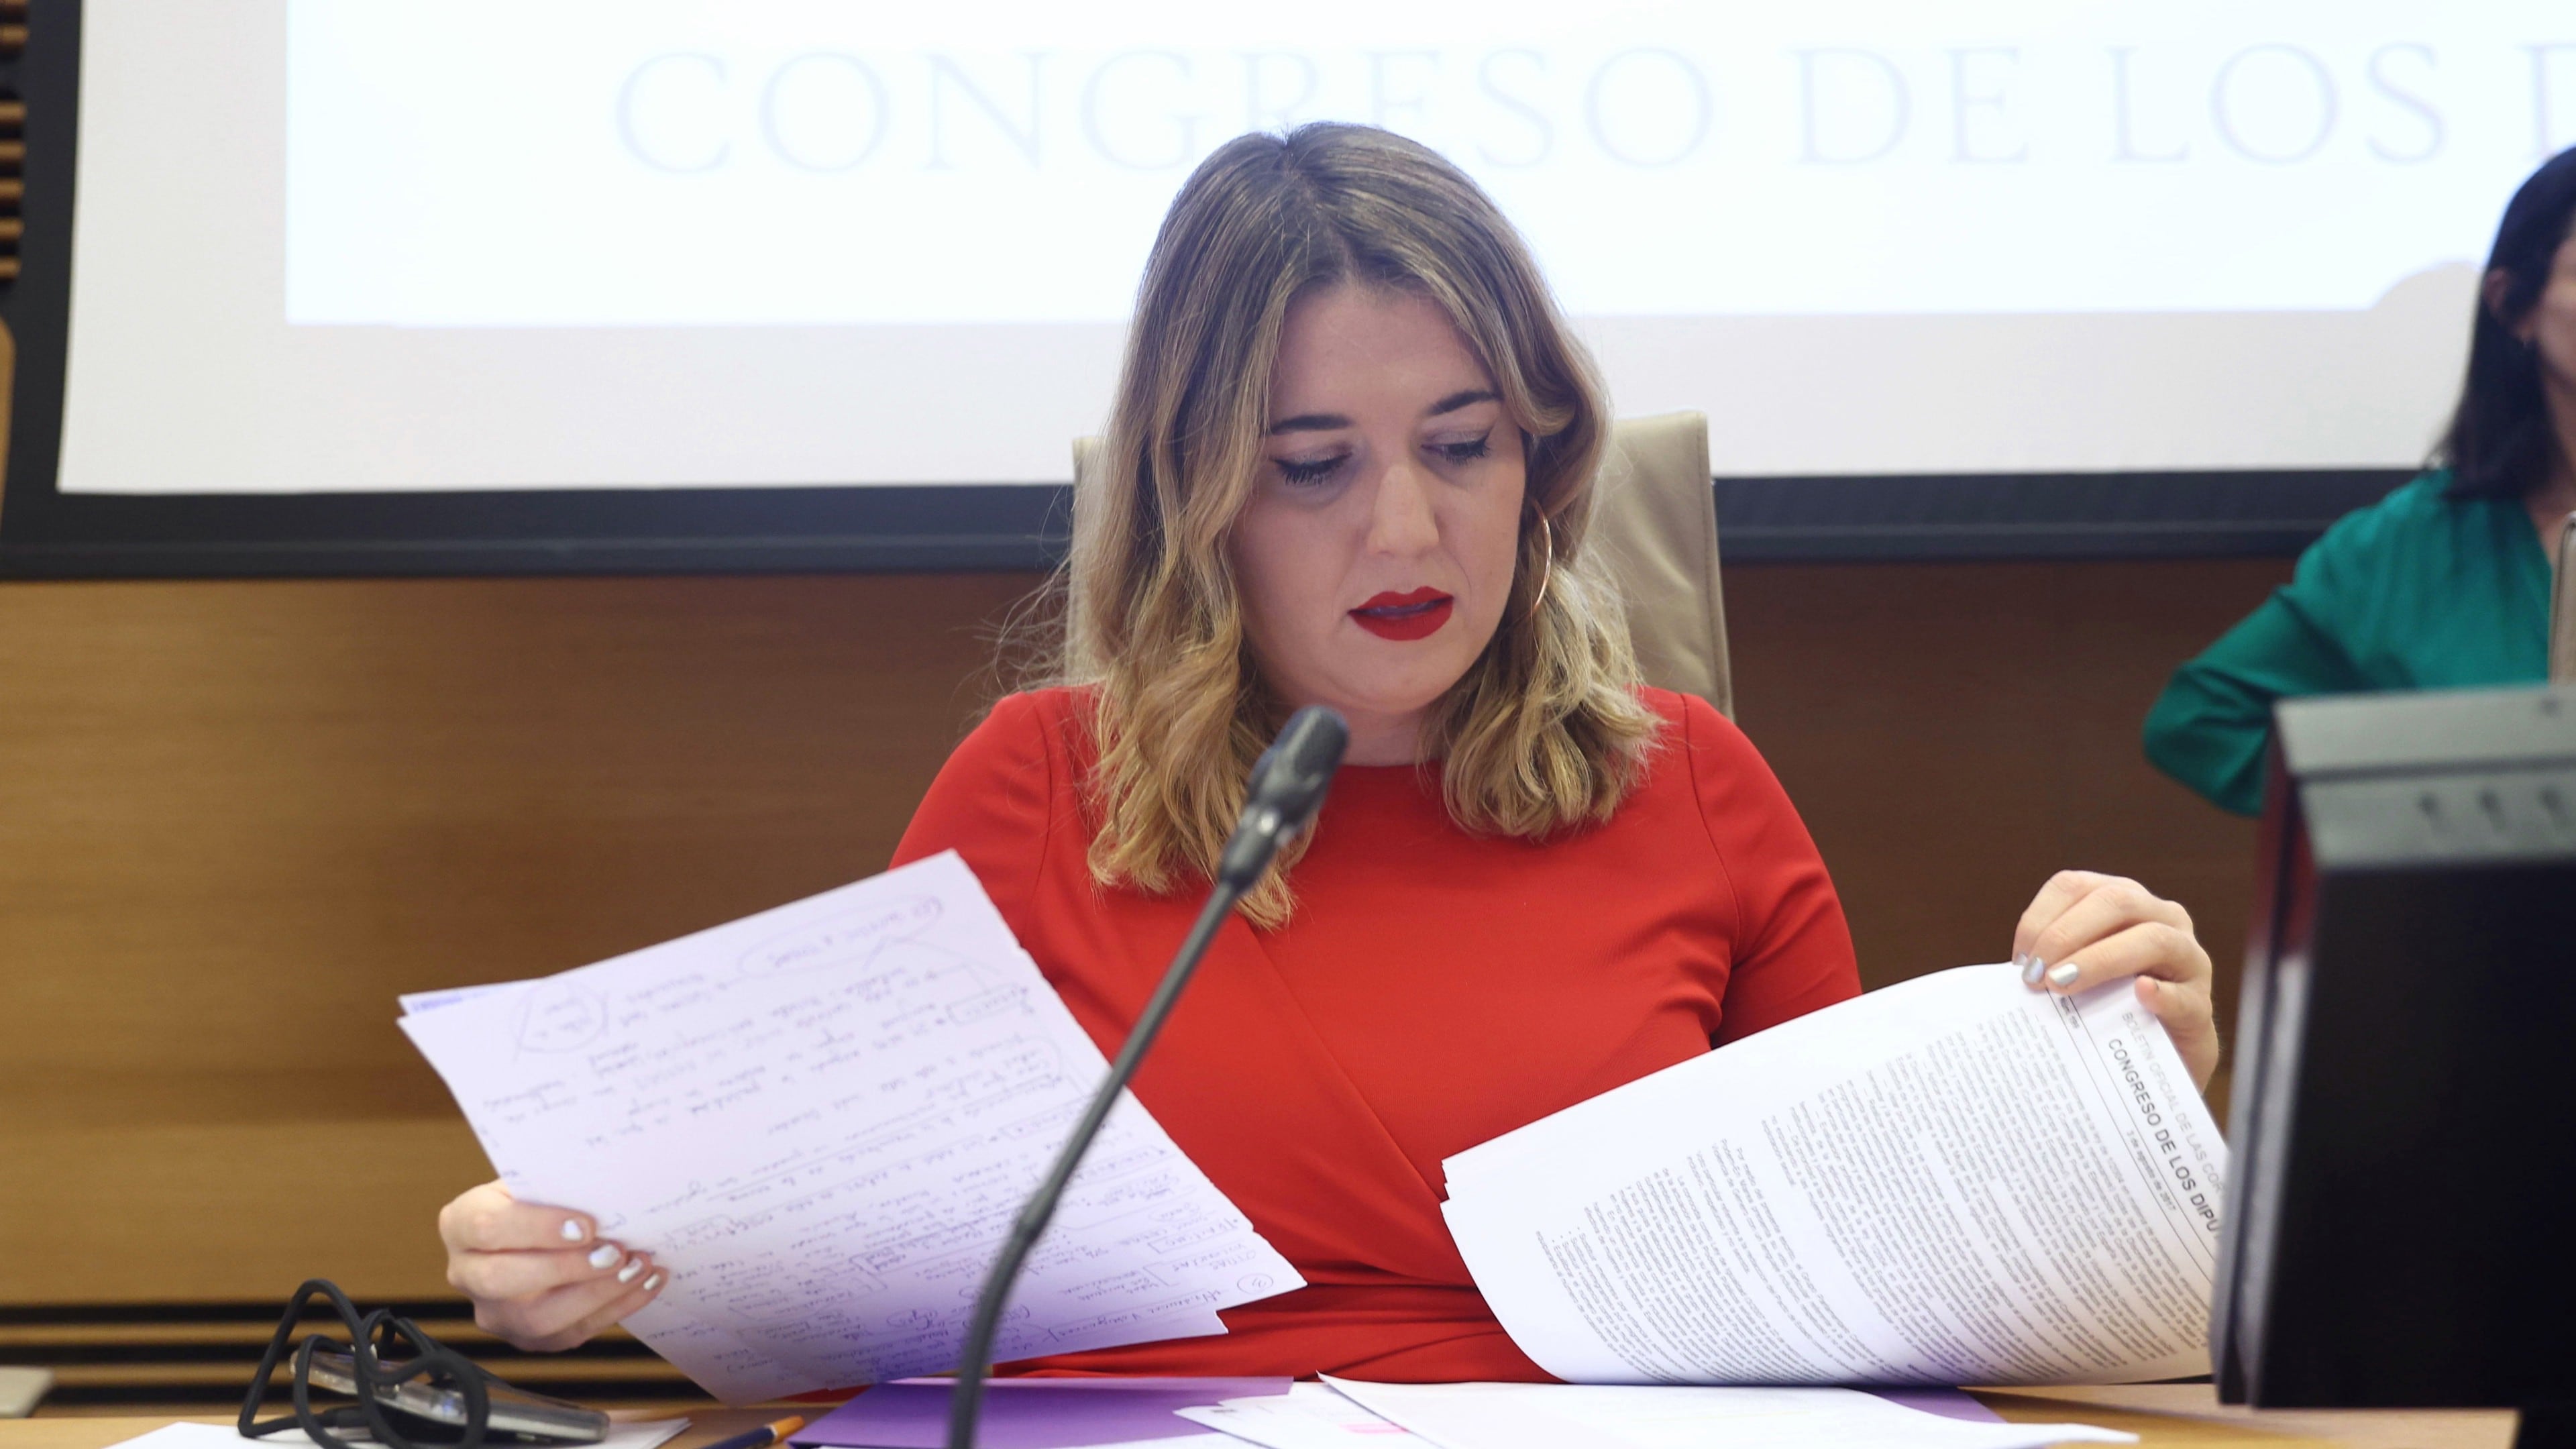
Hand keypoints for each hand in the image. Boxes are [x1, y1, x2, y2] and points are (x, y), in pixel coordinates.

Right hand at [438, 1181, 664, 1350]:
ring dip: (596, 1294)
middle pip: (502, 1280)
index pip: (487, 1228)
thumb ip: (557, 1183)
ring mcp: (494, 1312)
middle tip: (616, 1252)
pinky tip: (645, 1284)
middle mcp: (467, 1273)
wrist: (540, 1227)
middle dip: (566, 1268)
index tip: (586, 1225)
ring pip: (536, 1319)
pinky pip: (568, 1333)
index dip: (536, 1228)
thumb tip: (607, 1188)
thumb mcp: (538, 1178)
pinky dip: (614, 1309)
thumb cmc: (542, 1195)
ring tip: (639, 1268)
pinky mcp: (526, 1338)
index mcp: (461, 1224)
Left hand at [2011, 870, 2219, 1090]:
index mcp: (2123, 901)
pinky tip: (2138, 995)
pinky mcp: (2201, 1005)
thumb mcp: (2078, 974)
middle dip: (2065, 935)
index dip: (2040, 916)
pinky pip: (2182, 994)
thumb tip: (2016, 971)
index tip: (2020, 958)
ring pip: (2153, 938)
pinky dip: (2159, 994)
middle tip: (2035, 976)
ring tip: (2062, 986)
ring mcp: (2189, 959)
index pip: (2076, 886)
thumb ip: (2054, 962)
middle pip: (2115, 901)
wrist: (2159, 1060)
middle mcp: (2162, 917)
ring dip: (2100, 959)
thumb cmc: (2108, 1007)